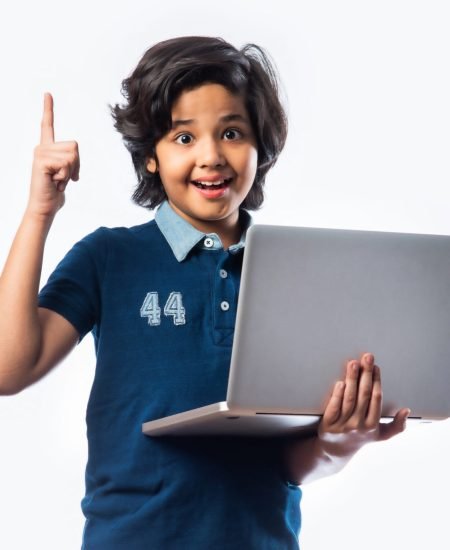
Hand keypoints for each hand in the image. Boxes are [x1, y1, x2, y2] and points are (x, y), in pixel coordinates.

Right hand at [27, 92, 79, 217]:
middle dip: (76, 165)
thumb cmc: (54, 192)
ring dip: (70, 172)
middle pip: (75, 146)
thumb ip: (70, 163)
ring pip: (73, 156)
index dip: (48, 109)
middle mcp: (41, 147)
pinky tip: (55, 182)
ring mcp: (40, 153)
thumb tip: (74, 166)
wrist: (44, 207)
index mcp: (46, 149)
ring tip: (58, 180)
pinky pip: (67, 164)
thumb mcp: (66, 174)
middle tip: (64, 178)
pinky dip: (66, 177)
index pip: (47, 125)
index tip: (47, 94)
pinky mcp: (41, 161)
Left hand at [318, 353, 409, 457]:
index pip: (376, 398)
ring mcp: (343, 424)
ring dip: (352, 379)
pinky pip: (334, 407)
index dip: (376, 381)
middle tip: (366, 358)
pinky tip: (341, 382)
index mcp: (372, 425)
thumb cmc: (360, 438)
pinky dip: (338, 394)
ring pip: (349, 398)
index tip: (376, 366)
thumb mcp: (380, 435)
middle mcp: (358, 425)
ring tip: (353, 364)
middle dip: (366, 374)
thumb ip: (396, 426)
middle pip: (363, 395)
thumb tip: (406, 411)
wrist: (336, 452)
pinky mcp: (328, 424)